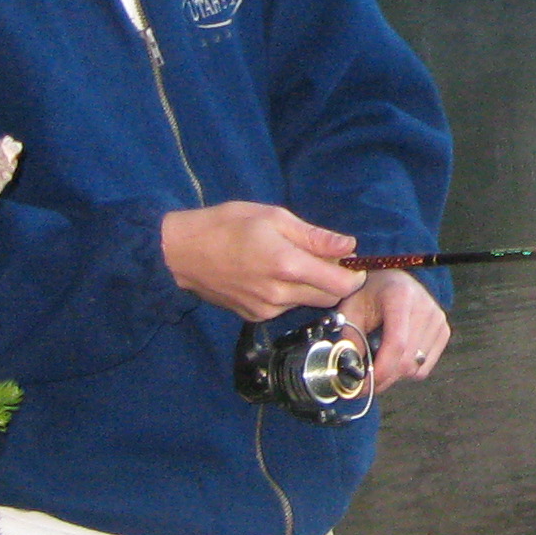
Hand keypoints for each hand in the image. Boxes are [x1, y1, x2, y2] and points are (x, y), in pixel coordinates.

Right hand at [161, 201, 363, 321]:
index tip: (350, 261)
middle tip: (321, 257)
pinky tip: (271, 275)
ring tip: (290, 262)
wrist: (181, 253)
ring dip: (310, 287)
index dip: (354, 274)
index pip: (342, 285)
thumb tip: (349, 246)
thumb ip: (314, 236)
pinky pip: (284, 307)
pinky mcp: (253, 317)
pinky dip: (289, 294)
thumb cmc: (226, 225)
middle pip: (329, 298)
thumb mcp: (273, 217)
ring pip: (307, 303)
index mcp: (288, 266)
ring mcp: (265, 309)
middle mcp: (280, 294)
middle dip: (334, 281)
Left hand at [339, 269, 450, 394]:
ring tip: (379, 360)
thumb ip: (350, 340)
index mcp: (400, 296)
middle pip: (407, 360)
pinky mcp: (444, 330)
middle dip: (383, 379)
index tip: (362, 386)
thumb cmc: (368, 295)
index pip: (397, 343)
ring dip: (394, 375)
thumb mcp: (351, 311)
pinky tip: (396, 355)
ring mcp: (438, 319)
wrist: (391, 281)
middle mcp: (425, 307)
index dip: (380, 370)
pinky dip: (407, 370)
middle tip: (363, 384)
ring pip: (415, 368)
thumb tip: (353, 372)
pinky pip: (425, 367)